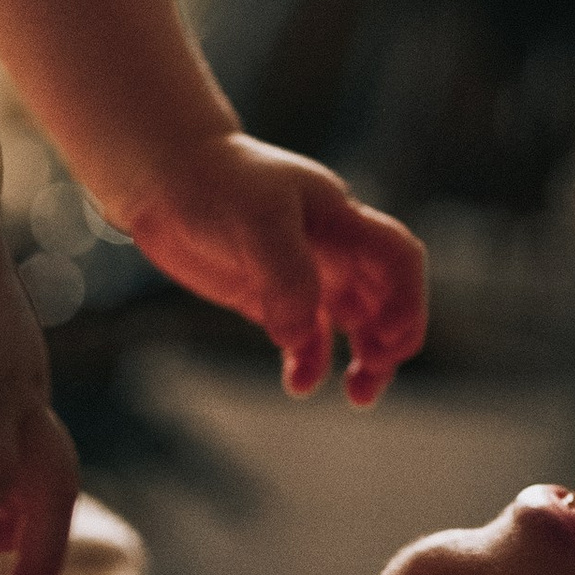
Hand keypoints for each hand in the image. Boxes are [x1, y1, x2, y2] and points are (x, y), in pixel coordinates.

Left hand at [119, 135, 427, 404]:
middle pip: (385, 299)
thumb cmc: (218, 183)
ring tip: (359, 396)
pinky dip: (309, 363)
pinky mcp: (268, 296)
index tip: (388, 337)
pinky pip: (305, 337)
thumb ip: (286, 275)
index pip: (399, 258)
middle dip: (391, 339)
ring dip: (364, 360)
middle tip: (374, 372)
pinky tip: (298, 384)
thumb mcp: (259, 218)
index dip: (408, 298)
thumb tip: (297, 335)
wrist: (166, 177)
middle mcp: (331, 249)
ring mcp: (301, 274)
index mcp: (341, 220)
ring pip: (353, 323)